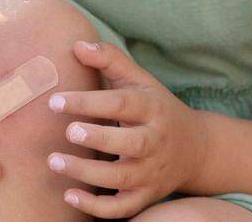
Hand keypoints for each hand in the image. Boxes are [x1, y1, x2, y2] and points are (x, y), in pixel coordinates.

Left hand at [44, 40, 209, 218]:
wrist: (196, 148)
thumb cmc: (155, 108)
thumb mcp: (139, 79)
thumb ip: (109, 59)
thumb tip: (76, 45)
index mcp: (152, 108)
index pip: (122, 104)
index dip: (89, 102)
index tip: (55, 101)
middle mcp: (155, 141)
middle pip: (131, 144)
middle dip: (100, 139)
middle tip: (69, 132)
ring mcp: (152, 172)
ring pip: (123, 179)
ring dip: (88, 174)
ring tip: (55, 161)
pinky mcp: (146, 196)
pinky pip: (122, 208)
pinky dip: (96, 207)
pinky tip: (69, 195)